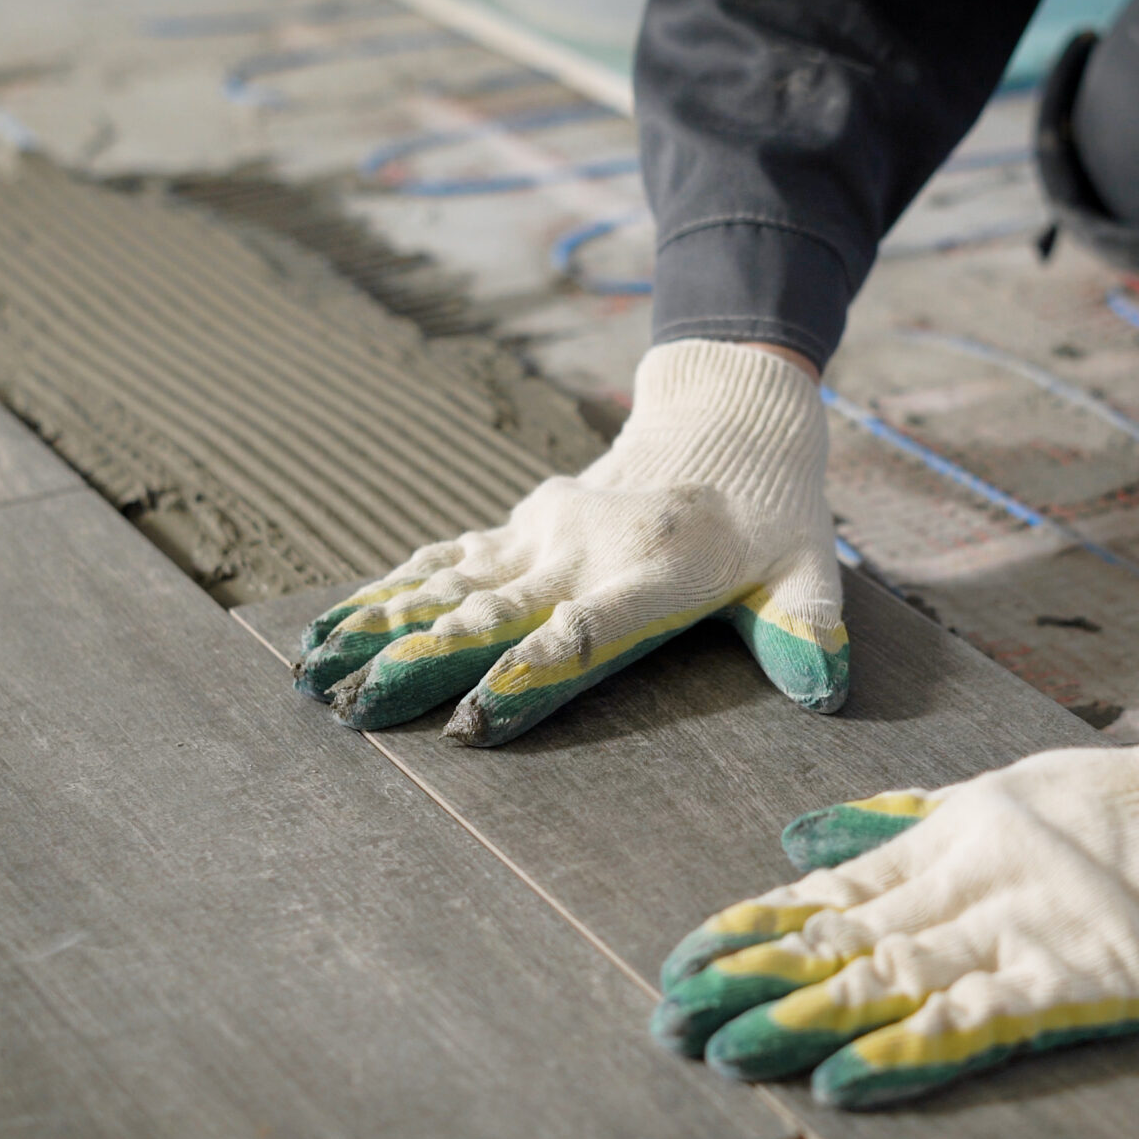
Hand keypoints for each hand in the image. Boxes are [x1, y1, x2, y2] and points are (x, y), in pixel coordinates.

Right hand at [297, 340, 847, 745]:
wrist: (729, 416)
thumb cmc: (774, 513)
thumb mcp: (809, 566)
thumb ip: (809, 627)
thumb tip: (825, 692)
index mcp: (653, 568)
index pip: (582, 633)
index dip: (526, 678)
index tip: (469, 721)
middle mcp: (584, 547)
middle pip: (491, 615)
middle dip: (416, 665)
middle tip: (352, 710)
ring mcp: (544, 532)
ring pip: (450, 586)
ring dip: (380, 627)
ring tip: (313, 670)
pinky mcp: (521, 525)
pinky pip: (446, 562)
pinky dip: (388, 592)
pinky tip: (333, 626)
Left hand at [650, 696, 1138, 1107]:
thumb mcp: (1004, 793)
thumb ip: (900, 822)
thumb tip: (797, 839)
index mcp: (957, 835)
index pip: (833, 888)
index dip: (755, 926)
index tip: (685, 958)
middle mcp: (974, 880)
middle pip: (843, 935)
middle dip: (752, 978)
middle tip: (669, 1015)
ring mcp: (1026, 929)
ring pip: (892, 976)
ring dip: (804, 1017)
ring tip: (725, 1050)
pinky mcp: (1080, 979)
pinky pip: (977, 1021)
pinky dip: (908, 1050)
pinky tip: (846, 1079)